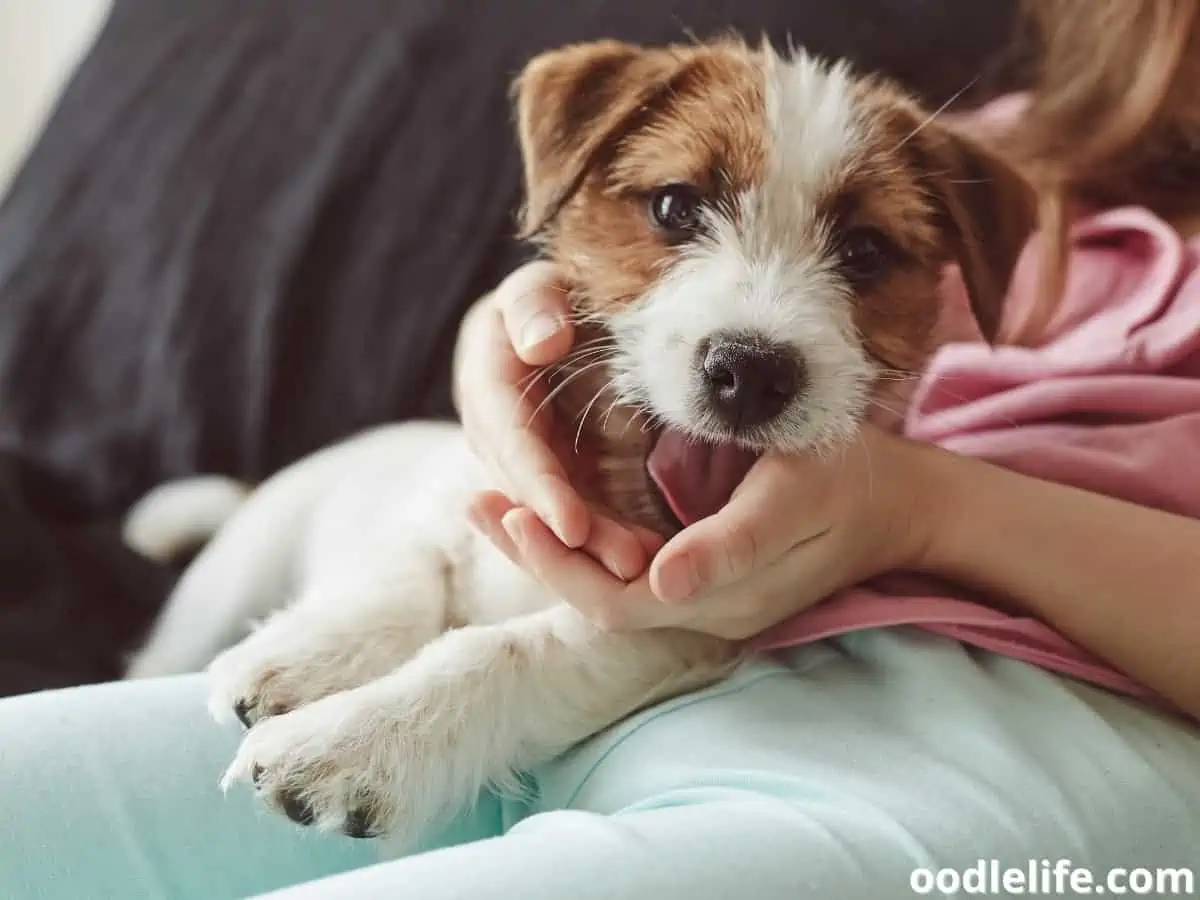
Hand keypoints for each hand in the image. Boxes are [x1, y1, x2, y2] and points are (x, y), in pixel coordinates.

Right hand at [454, 262, 648, 578]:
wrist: (550, 321)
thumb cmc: (548, 298)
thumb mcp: (536, 287)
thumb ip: (534, 305)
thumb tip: (542, 344)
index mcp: (486, 385)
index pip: (509, 443)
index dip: (539, 487)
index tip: (571, 525)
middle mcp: (496, 434)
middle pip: (531, 494)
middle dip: (571, 535)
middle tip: (622, 564)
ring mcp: (524, 461)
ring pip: (551, 513)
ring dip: (593, 546)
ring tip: (640, 568)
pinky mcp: (554, 476)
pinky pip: (576, 510)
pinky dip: (606, 536)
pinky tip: (646, 558)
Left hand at [473, 425, 943, 638]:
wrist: (897, 499)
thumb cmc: (849, 480)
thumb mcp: (796, 497)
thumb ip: (733, 544)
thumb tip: (662, 585)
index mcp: (719, 597)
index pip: (612, 597)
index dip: (552, 561)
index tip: (503, 510)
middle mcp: (700, 607)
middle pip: (595, 596)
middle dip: (533, 554)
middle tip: (475, 500)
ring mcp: (701, 594)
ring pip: (605, 584)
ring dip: (548, 546)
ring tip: (489, 500)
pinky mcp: (702, 573)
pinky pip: (627, 567)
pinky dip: (582, 539)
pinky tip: (550, 504)